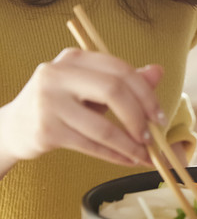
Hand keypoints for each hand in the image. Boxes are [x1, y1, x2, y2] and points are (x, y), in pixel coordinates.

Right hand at [0, 48, 165, 176]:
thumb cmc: (61, 103)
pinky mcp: (45, 130)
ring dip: (130, 144)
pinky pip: (90, 145)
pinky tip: (127, 160)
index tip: (159, 115)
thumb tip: (158, 71)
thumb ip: (124, 80)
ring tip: (144, 154)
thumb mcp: (91, 87)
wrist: (13, 127)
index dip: (146, 94)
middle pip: (114, 91)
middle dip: (140, 117)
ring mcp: (49, 102)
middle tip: (152, 136)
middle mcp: (58, 75)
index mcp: (74, 58)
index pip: (120, 70)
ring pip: (103, 126)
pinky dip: (114, 155)